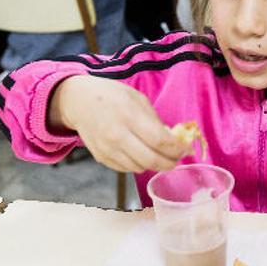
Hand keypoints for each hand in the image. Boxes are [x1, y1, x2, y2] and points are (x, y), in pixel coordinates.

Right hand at [48, 75, 192, 172]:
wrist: (78, 101)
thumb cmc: (111, 96)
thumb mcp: (137, 99)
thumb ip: (155, 120)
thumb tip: (173, 140)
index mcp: (129, 115)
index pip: (159, 140)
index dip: (178, 148)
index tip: (188, 149)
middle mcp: (117, 135)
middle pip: (151, 159)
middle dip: (170, 163)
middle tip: (178, 159)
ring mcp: (107, 149)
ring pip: (139, 167)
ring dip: (155, 165)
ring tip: (162, 156)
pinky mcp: (101, 157)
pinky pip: (126, 169)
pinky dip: (139, 165)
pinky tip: (143, 155)